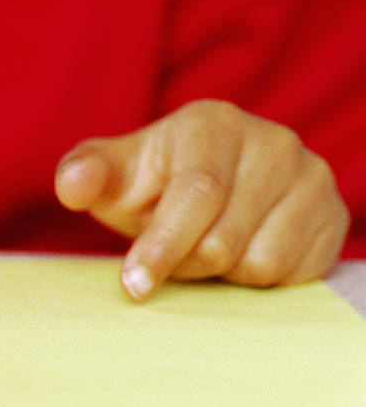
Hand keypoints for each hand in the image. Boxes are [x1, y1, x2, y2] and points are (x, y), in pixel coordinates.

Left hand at [54, 100, 348, 300]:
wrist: (204, 191)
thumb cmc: (149, 184)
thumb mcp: (112, 176)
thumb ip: (84, 175)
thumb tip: (72, 185)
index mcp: (212, 123)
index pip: (196, 194)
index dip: (163, 245)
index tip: (134, 283)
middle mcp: (272, 141)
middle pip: (225, 237)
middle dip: (185, 262)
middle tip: (167, 254)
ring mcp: (310, 177)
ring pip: (260, 263)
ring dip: (221, 272)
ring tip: (203, 245)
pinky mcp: (334, 216)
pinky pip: (294, 275)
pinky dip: (257, 279)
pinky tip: (239, 251)